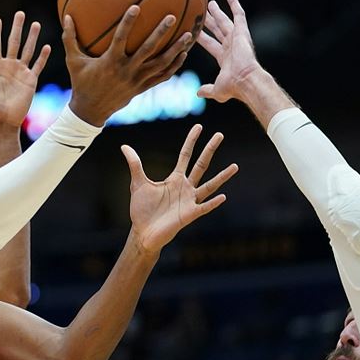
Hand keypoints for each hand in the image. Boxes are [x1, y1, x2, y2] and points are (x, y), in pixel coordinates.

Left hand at [0, 11, 50, 130]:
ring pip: (27, 50)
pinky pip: (37, 66)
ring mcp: (20, 72)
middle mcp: (8, 66)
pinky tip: (47, 46)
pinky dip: (42, 57)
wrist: (4, 121)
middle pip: (14, 42)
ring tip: (36, 24)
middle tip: (21, 13)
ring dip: (32, 38)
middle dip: (17, 28)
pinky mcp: (30, 81)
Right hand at [63, 6, 191, 125]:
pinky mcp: (142, 88)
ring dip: (175, 50)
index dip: (128, 22)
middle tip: (172, 17)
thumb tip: (66, 16)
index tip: (137, 6)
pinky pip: (161, 77)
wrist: (90, 111)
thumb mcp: (73, 61)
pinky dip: (173, 66)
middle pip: (148, 50)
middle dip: (160, 33)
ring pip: (160, 64)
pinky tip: (183, 55)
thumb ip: (70, 38)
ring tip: (189, 36)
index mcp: (110, 61)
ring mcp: (136, 80)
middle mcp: (126, 70)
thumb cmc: (80, 82)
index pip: (121, 38)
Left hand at [121, 124, 237, 253]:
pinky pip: (204, 207)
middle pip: (201, 165)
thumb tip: (124, 146)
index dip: (191, 140)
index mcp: (175, 179)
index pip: (186, 155)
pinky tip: (223, 196)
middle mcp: (185, 187)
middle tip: (220, 134)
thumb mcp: (138, 183)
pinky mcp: (189, 215)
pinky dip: (213, 203)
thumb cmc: (142, 210)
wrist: (143, 232)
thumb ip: (135, 165)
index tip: (199, 126)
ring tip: (235, 166)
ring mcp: (189, 201)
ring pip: (209, 186)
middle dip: (210, 149)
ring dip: (222, 177)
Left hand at [196, 0, 264, 103]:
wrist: (246, 80)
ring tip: (210, 2)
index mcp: (224, 58)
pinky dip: (234, 3)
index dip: (202, 38)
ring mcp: (236, 38)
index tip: (194, 32)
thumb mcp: (216, 89)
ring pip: (224, 21)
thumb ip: (207, 89)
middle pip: (217, 30)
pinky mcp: (242, 32)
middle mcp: (230, 46)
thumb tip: (198, 93)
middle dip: (210, 21)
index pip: (210, 44)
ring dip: (218, 11)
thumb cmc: (233, 87)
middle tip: (203, 12)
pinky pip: (238, 14)